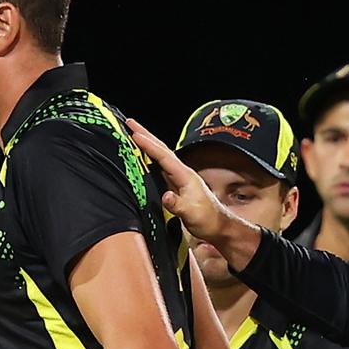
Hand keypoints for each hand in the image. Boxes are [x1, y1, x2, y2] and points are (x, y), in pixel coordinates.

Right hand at [125, 117, 232, 240]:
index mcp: (185, 176)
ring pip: (161, 155)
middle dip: (146, 135)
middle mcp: (182, 173)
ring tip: (133, 133)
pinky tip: (144, 156)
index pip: (163, 156)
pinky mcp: (177, 184)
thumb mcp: (191, 214)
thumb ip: (177, 205)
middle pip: (161, 149)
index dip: (148, 145)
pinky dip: (151, 157)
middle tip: (129, 122)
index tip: (134, 133)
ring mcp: (180, 178)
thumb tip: (166, 196)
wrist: (219, 227)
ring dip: (148, 143)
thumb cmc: (207, 220)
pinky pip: (161, 166)